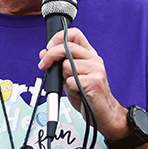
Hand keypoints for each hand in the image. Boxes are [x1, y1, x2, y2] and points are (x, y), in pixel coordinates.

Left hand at [37, 26, 127, 140]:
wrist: (103, 113)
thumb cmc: (87, 95)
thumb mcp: (71, 76)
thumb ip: (60, 64)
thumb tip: (44, 54)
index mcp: (89, 55)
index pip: (74, 35)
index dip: (58, 38)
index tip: (49, 48)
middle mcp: (94, 60)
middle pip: (68, 47)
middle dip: (51, 55)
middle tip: (43, 65)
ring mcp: (96, 70)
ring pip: (67, 66)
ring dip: (65, 78)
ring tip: (73, 86)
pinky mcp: (94, 82)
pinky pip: (70, 81)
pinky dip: (70, 89)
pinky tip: (78, 93)